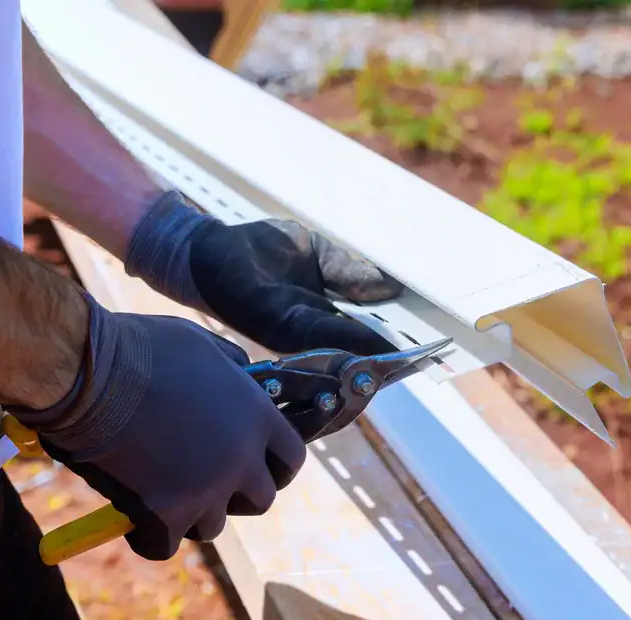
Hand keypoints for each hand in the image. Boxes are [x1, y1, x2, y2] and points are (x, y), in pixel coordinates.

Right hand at [8, 296, 305, 560]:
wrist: (89, 376)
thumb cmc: (140, 350)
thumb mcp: (200, 344)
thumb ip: (230, 369)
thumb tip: (241, 377)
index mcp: (256, 415)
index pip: (292, 457)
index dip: (275, 464)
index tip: (258, 467)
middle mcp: (240, 457)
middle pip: (261, 499)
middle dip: (237, 494)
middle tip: (205, 481)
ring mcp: (205, 490)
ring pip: (212, 524)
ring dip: (191, 512)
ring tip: (159, 485)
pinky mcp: (165, 515)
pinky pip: (165, 544)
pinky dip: (150, 534)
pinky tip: (134, 514)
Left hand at [125, 192, 403, 355]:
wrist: (206, 249)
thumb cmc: (259, 251)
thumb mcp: (316, 255)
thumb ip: (350, 272)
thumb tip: (391, 287)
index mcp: (318, 315)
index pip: (361, 333)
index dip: (390, 342)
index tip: (425, 346)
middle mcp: (306, 330)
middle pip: (353, 350)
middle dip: (386, 357)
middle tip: (425, 359)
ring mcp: (289, 330)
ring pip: (337, 348)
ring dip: (369, 355)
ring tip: (403, 357)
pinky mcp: (270, 322)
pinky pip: (313, 332)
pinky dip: (340, 340)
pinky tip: (366, 342)